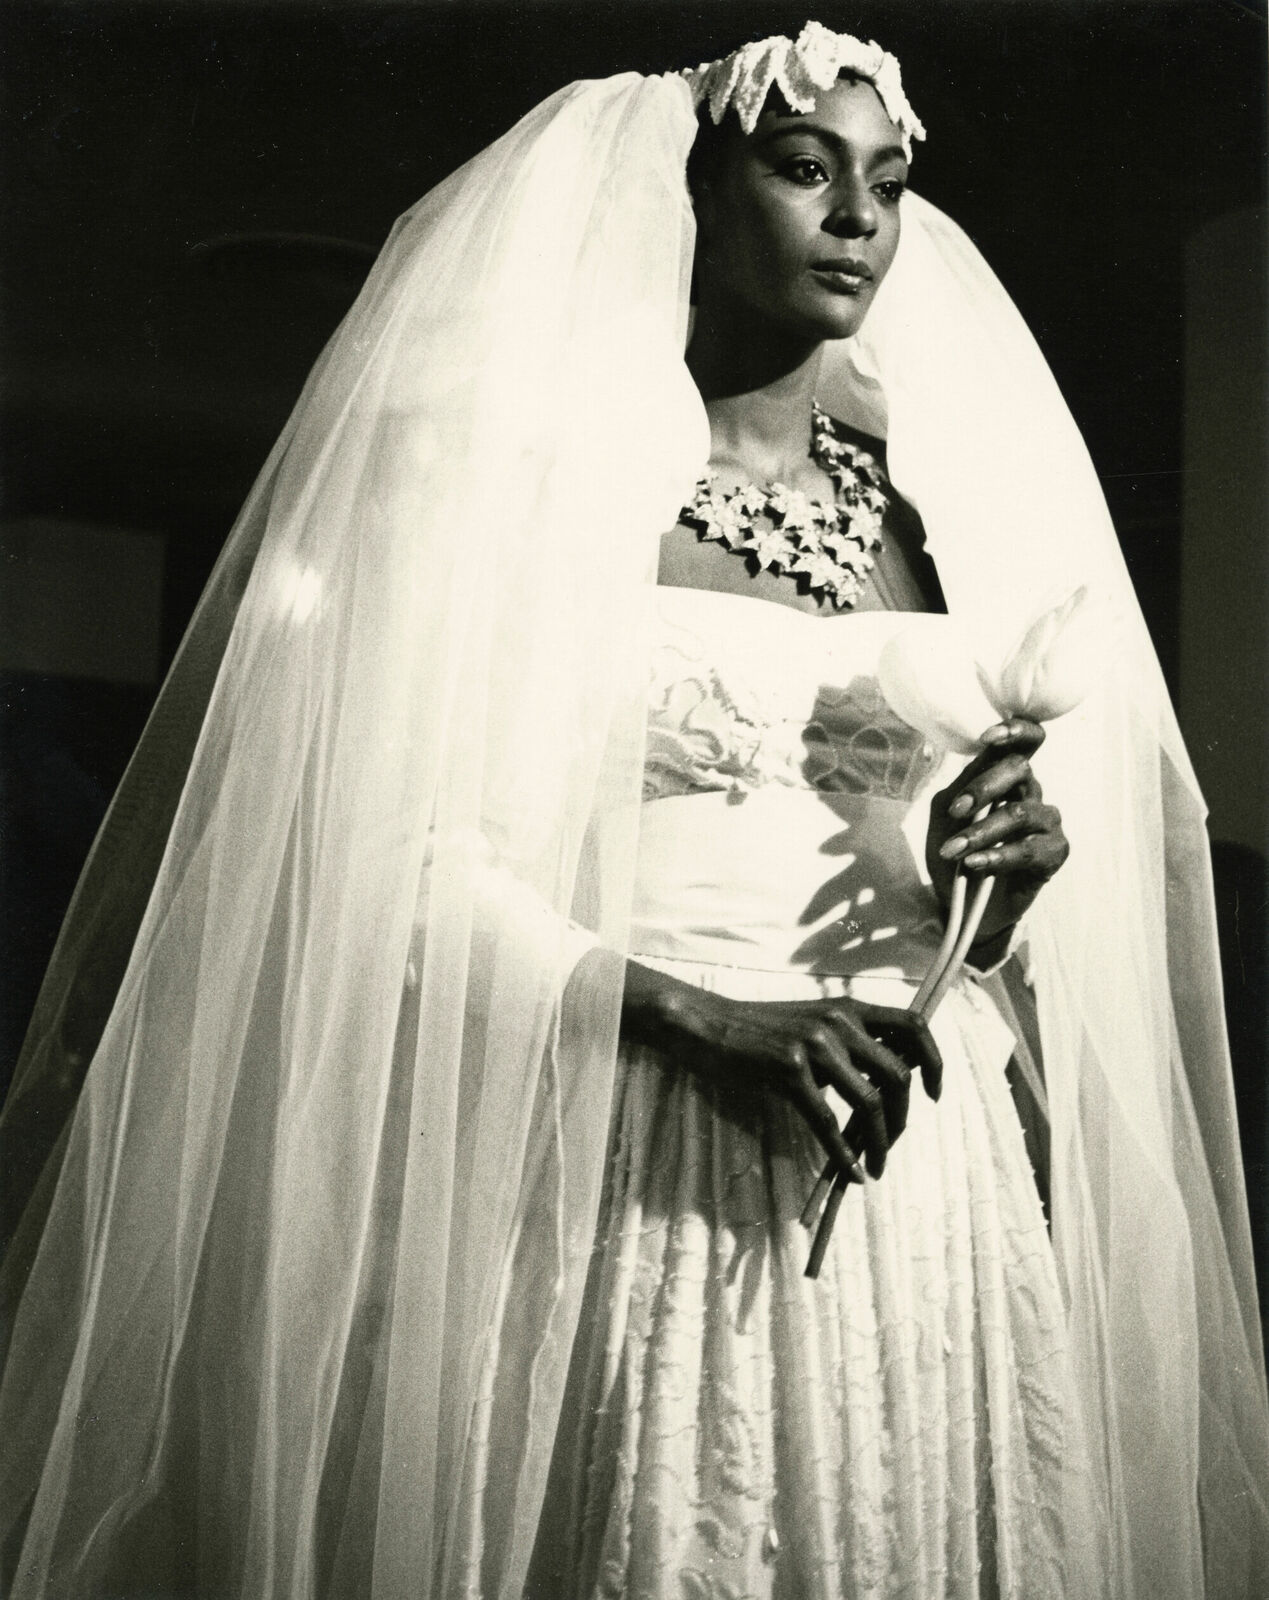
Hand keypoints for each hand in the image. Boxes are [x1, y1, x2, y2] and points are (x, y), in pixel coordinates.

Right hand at [621, 963, 942, 1181]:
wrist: (709, 1024)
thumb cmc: (760, 1029)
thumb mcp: (813, 1023)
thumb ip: (849, 1043)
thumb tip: (885, 1083)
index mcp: (849, 1007)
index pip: (914, 1024)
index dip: (934, 1060)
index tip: (934, 1094)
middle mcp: (839, 1021)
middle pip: (898, 1074)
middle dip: (903, 1118)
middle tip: (892, 1144)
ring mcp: (815, 1045)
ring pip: (869, 1102)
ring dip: (880, 1142)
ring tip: (876, 1166)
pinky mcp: (789, 1070)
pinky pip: (828, 1121)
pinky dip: (845, 1153)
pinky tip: (852, 1172)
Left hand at [925, 717, 1069, 945]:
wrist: (961, 904)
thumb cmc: (954, 855)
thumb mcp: (945, 818)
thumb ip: (959, 789)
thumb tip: (973, 769)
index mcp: (1005, 779)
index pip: (1026, 742)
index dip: (1016, 731)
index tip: (989, 738)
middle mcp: (1030, 794)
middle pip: (1020, 769)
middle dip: (984, 788)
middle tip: (955, 811)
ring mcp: (1046, 823)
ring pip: (1019, 813)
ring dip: (981, 832)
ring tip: (953, 851)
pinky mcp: (1054, 853)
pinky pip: (1029, 849)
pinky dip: (997, 857)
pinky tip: (974, 865)